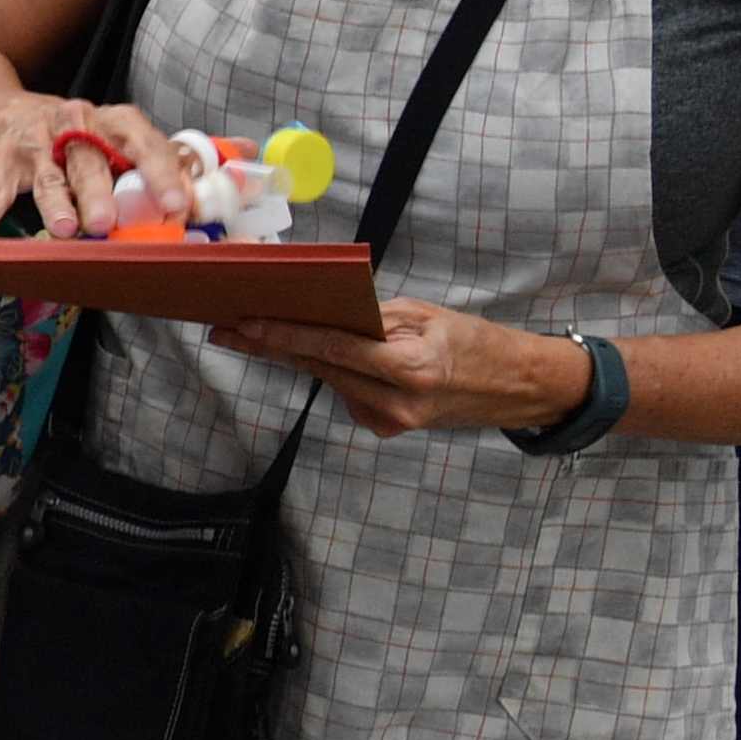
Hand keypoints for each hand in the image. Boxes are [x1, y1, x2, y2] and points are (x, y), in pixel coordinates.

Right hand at [0, 93, 183, 239]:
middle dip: (97, 193)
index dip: (161, 175)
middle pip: (90, 161)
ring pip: (48, 176)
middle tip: (105, 223)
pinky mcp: (2, 157)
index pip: (144, 144)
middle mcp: (76, 123)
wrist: (18, 114)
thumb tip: (196, 210)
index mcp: (117, 122)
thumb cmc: (87, 142)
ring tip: (62, 229)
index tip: (176, 205)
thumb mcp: (123, 146)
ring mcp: (36, 140)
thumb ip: (158, 174)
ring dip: (54, 204)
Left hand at [206, 301, 592, 442]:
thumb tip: (320, 312)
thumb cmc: (474, 342)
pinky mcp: (386, 428)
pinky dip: (333, 371)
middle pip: (318, 367)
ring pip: (328, 380)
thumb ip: (372, 317)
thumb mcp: (427, 315)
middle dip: (269, 346)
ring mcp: (390, 421)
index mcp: (410, 368)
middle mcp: (395, 402)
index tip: (243, 324)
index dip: (283, 335)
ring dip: (297, 356)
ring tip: (256, 332)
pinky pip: (345, 392)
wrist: (517, 387)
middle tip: (223, 329)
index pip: (332, 348)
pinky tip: (327, 355)